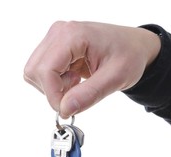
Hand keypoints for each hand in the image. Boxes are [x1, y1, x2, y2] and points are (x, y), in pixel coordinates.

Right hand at [24, 21, 160, 117]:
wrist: (135, 46)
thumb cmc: (129, 55)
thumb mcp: (116, 78)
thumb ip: (90, 94)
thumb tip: (65, 109)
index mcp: (72, 35)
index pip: (45, 70)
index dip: (53, 95)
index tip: (68, 109)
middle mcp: (59, 32)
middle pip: (35, 71)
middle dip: (53, 91)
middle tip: (78, 93)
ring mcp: (55, 39)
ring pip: (35, 72)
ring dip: (54, 87)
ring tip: (79, 83)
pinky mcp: (56, 48)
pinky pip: (43, 72)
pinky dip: (56, 82)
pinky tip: (75, 79)